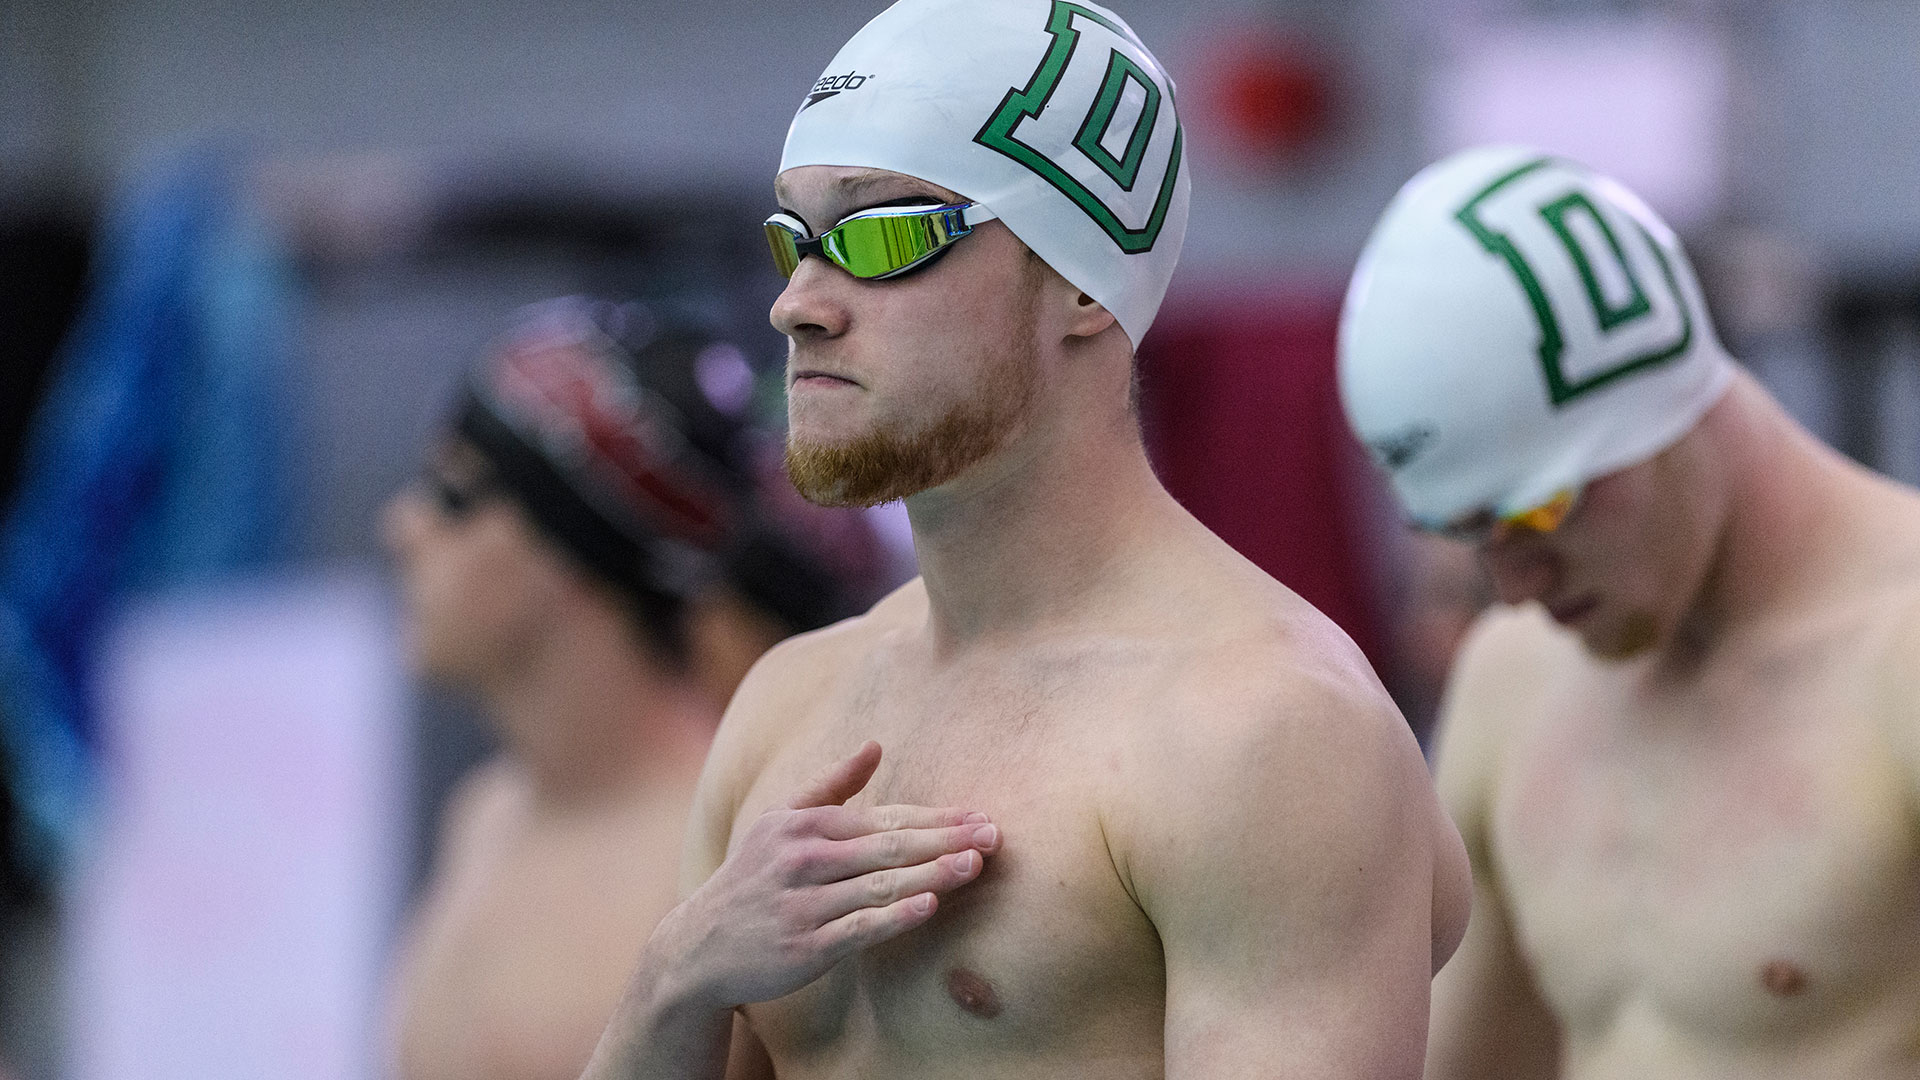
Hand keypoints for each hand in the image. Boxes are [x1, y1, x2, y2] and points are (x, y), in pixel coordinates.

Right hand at [652, 741, 1000, 1009]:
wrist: (697, 947)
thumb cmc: (752, 879)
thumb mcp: (779, 822)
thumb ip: (830, 785)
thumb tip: (876, 745)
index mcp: (805, 825)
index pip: (884, 818)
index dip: (935, 817)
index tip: (980, 815)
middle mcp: (805, 859)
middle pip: (889, 847)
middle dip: (945, 839)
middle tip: (994, 834)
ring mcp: (804, 903)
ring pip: (880, 885)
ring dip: (932, 874)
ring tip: (975, 864)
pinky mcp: (805, 946)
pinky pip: (858, 928)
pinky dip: (895, 917)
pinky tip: (931, 907)